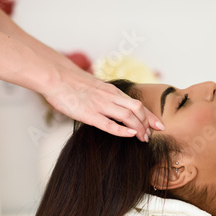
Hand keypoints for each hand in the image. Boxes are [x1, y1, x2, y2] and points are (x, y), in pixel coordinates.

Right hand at [43, 65, 163, 141]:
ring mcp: (101, 105)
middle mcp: (110, 97)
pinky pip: (109, 124)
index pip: (137, 104)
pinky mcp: (89, 114)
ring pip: (128, 116)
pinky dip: (122, 130)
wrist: (55, 76)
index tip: (160, 125)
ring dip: (139, 128)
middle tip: (151, 135)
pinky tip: (131, 135)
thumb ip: (106, 96)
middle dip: (148, 123)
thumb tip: (114, 106)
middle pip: (138, 109)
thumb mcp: (95, 87)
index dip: (151, 116)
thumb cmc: (72, 83)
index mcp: (112, 91)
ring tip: (144, 139)